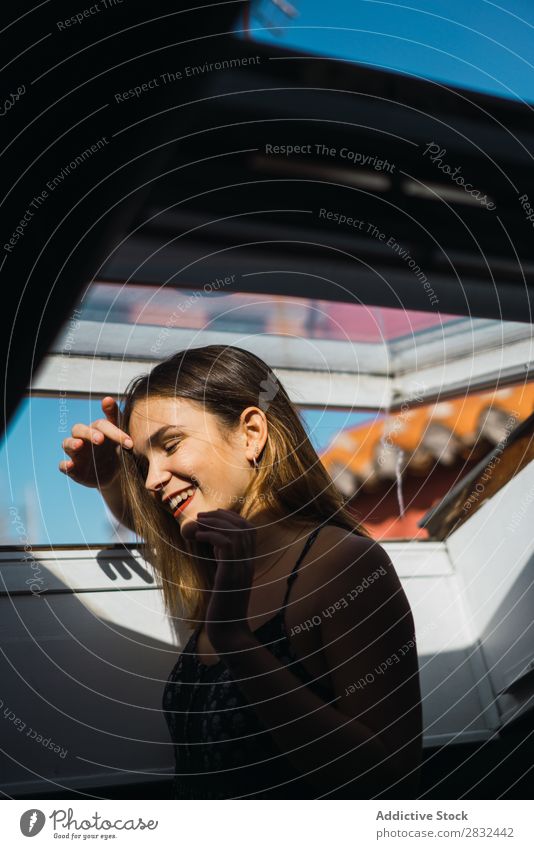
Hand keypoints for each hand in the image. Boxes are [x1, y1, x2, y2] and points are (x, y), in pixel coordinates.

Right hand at [58, 396, 132, 489]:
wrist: (115, 476)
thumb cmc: (116, 451)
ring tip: (79, 445)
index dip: (114, 432)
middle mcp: (83, 439)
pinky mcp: (73, 469)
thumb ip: (115, 417)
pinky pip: (63, 466)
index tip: (129, 443)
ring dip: (71, 443)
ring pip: (66, 444)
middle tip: (101, 440)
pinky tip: (69, 465)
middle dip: (88, 433)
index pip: (101, 425)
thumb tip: (107, 398)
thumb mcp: (119, 436)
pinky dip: (64, 465)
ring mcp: (76, 454)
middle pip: (78, 429)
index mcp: (96, 429)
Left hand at [184, 508, 256, 652]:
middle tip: (202, 516)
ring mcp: (241, 568)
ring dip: (214, 522)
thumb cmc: (223, 608)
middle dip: (222, 516)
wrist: (228, 632)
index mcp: (248, 562)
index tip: (214, 515)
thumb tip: (215, 546)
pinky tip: (199, 537)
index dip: (232, 517)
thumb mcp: (225, 579)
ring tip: (198, 523)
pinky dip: (211, 535)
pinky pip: (226, 544)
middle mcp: (248, 562)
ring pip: (235, 532)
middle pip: (244, 526)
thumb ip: (225, 562)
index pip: (249, 529)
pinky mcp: (230, 575)